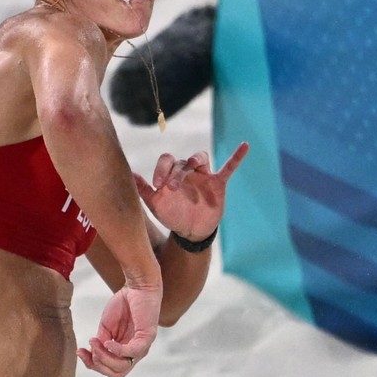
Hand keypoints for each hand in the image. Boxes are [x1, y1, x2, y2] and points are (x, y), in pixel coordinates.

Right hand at [79, 283, 160, 376]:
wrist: (137, 286)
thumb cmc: (123, 305)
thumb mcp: (106, 328)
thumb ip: (101, 344)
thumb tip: (94, 357)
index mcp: (126, 352)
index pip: (110, 370)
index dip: (93, 365)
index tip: (80, 352)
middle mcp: (136, 353)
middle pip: (116, 374)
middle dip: (98, 365)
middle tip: (89, 350)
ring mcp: (143, 347)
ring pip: (122, 367)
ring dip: (104, 357)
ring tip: (96, 342)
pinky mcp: (147, 337)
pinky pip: (132, 352)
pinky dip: (117, 350)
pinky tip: (108, 342)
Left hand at [133, 141, 249, 242]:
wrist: (191, 231)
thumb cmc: (172, 215)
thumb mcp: (156, 205)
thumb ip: (144, 190)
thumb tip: (131, 174)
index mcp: (171, 174)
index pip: (167, 161)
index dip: (161, 169)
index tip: (156, 184)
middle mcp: (187, 171)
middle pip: (182, 162)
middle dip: (176, 174)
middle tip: (172, 188)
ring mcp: (204, 176)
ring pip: (201, 158)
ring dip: (196, 160)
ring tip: (194, 165)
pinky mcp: (218, 183)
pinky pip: (229, 167)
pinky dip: (237, 157)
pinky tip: (245, 145)